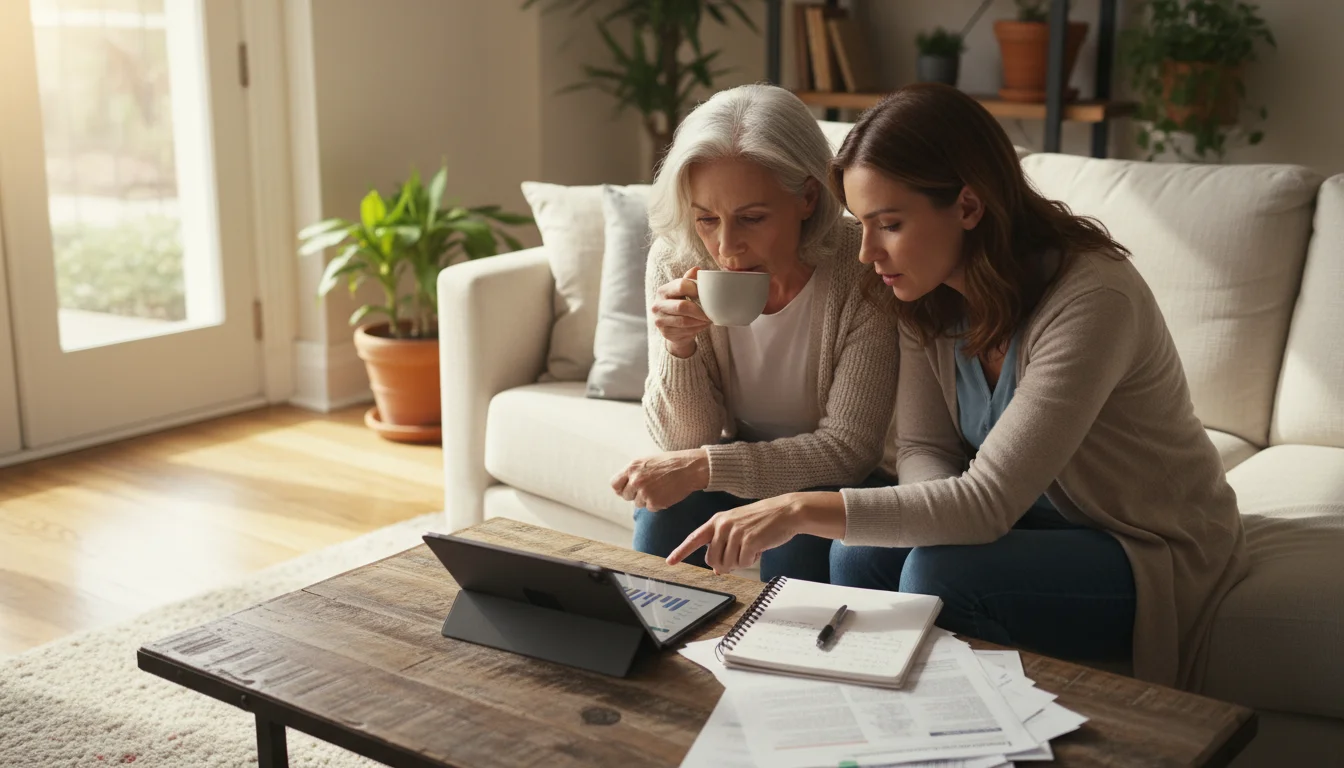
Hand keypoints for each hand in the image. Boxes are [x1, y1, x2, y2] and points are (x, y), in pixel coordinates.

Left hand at [611, 449, 709, 511]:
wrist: (689, 468)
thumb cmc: (670, 463)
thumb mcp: (647, 461)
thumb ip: (633, 472)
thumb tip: (621, 487)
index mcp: (632, 468)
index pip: (614, 484)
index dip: (621, 488)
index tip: (628, 489)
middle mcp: (635, 480)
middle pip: (626, 496)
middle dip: (635, 495)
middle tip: (650, 488)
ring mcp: (644, 492)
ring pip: (638, 503)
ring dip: (647, 499)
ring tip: (660, 488)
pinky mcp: (654, 503)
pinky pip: (650, 508)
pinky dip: (658, 504)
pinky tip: (666, 493)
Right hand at [652, 267, 710, 357]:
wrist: (674, 328)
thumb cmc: (681, 304)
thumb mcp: (684, 291)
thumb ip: (690, 280)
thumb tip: (697, 269)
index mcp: (663, 290)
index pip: (681, 285)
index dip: (697, 289)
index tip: (707, 294)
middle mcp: (658, 305)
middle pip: (682, 306)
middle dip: (699, 310)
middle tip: (710, 312)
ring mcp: (660, 320)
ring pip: (685, 321)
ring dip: (700, 320)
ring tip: (708, 319)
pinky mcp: (665, 333)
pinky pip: (685, 331)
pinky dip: (697, 328)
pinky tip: (702, 325)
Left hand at [666, 492, 846, 574]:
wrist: (785, 511)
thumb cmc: (763, 520)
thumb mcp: (739, 528)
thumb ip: (724, 544)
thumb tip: (716, 568)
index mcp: (717, 520)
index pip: (694, 538)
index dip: (681, 551)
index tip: (670, 562)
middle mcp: (722, 525)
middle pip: (712, 559)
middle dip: (724, 565)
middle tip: (740, 557)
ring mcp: (734, 532)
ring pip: (727, 564)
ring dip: (740, 562)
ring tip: (752, 547)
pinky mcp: (748, 540)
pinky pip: (743, 563)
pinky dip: (751, 560)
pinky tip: (759, 548)